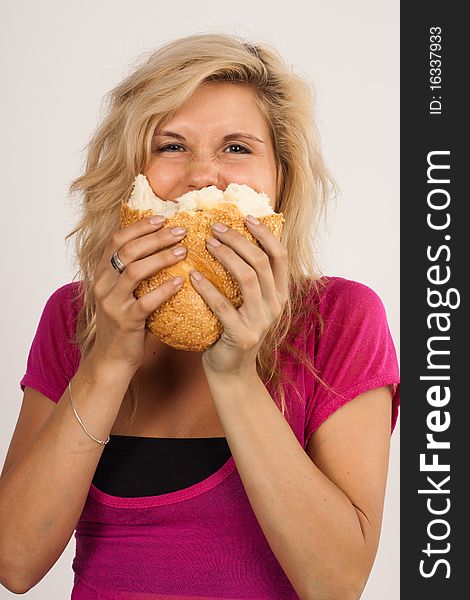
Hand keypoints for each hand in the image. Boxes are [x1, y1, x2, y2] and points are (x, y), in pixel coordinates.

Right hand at [92, 215, 187, 372]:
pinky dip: (165, 289)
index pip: (117, 240)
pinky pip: (146, 302)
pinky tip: (181, 281)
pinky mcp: (125, 322)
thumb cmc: (125, 322)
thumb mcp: (124, 292)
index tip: (163, 219)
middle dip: (155, 237)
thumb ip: (135, 271)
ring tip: (183, 251)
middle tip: (180, 231)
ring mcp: (112, 304)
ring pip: (134, 271)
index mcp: (102, 274)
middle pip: (127, 251)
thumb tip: (165, 245)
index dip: (139, 227)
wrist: (112, 358)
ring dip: (161, 258)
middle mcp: (102, 285)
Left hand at [189, 216, 288, 376]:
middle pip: (261, 262)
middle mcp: (275, 306)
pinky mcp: (241, 335)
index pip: (280, 255)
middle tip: (215, 227)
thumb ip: (250, 278)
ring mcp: (260, 321)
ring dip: (226, 256)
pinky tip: (192, 275)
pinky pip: (223, 306)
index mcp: (280, 294)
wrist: (231, 371)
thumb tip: (233, 240)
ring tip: (206, 243)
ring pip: (247, 278)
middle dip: (238, 240)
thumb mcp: (250, 303)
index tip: (246, 218)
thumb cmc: (234, 329)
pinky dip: (207, 288)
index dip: (265, 234)